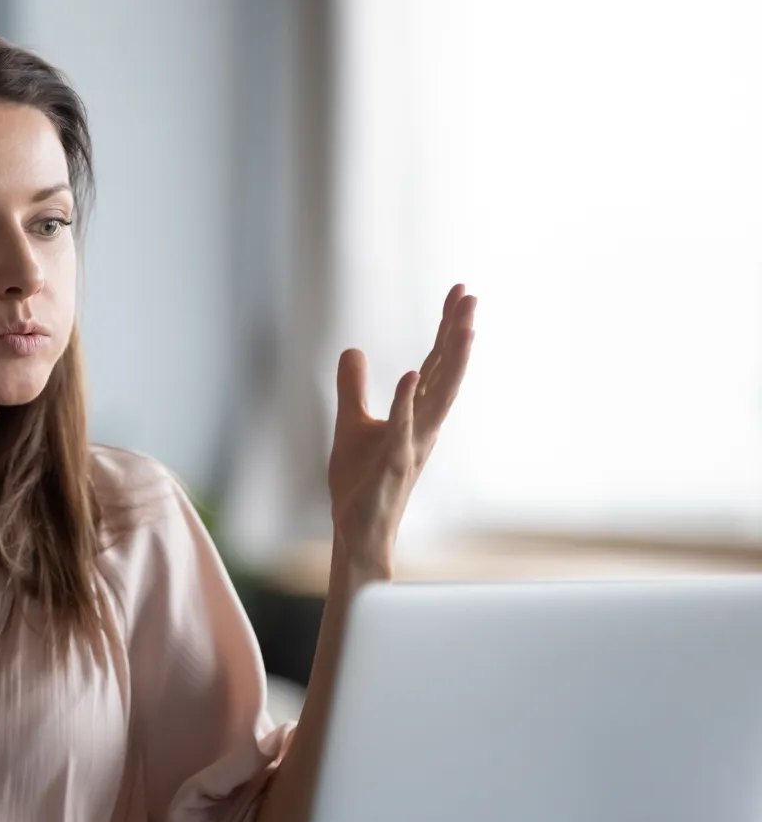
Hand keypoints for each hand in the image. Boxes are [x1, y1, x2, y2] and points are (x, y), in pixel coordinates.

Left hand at [327, 283, 476, 578]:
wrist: (357, 529)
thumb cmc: (360, 482)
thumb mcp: (350, 423)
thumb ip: (353, 388)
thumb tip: (352, 350)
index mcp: (416, 414)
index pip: (435, 362)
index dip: (447, 327)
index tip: (460, 291)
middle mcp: (423, 426)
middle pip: (445, 371)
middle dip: (457, 333)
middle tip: (470, 295)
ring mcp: (412, 444)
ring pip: (437, 398)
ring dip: (451, 363)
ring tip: (464, 328)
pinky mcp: (392, 464)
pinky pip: (401, 428)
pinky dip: (405, 402)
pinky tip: (409, 374)